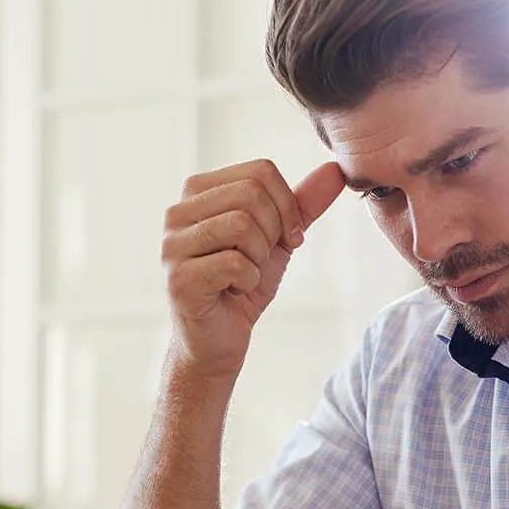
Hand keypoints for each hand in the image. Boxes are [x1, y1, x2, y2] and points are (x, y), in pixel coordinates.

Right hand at [161, 159, 345, 378]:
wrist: (221, 338)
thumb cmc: (243, 283)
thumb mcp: (279, 237)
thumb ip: (303, 203)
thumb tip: (335, 170)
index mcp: (199, 192)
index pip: (260, 171)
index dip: (287, 206)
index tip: (288, 237)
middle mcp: (178, 212)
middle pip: (251, 193)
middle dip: (274, 231)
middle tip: (262, 258)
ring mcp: (173, 245)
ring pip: (241, 225)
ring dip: (260, 257)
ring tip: (245, 274)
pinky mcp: (179, 278)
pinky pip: (234, 263)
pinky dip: (249, 281)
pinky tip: (234, 291)